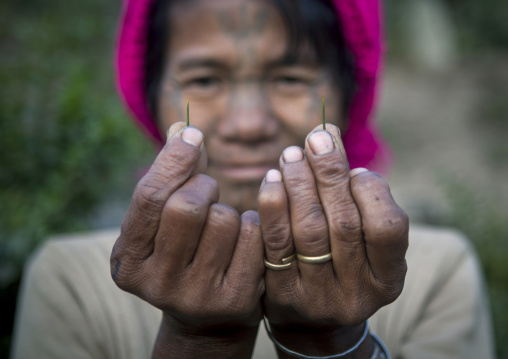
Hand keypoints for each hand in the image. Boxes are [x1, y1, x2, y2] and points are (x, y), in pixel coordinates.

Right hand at [111, 123, 264, 358]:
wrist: (208, 316)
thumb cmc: (183, 254)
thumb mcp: (164, 223)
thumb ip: (171, 177)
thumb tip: (182, 128)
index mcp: (128, 260)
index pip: (150, 197)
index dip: (174, 160)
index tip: (193, 135)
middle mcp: (156, 284)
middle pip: (187, 206)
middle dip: (204, 185)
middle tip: (208, 189)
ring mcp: (196, 296)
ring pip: (224, 219)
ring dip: (229, 210)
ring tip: (223, 227)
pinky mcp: (234, 300)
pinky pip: (253, 235)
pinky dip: (253, 225)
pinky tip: (245, 240)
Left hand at [258, 123, 408, 357]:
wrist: (312, 321)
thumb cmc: (343, 265)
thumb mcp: (365, 243)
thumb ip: (357, 197)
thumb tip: (331, 140)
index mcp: (388, 279)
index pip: (389, 228)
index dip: (371, 191)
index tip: (354, 168)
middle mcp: (357, 294)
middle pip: (344, 223)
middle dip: (329, 174)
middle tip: (316, 138)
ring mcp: (318, 298)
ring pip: (309, 230)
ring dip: (299, 183)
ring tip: (291, 154)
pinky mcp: (282, 295)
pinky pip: (275, 243)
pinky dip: (273, 205)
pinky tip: (271, 179)